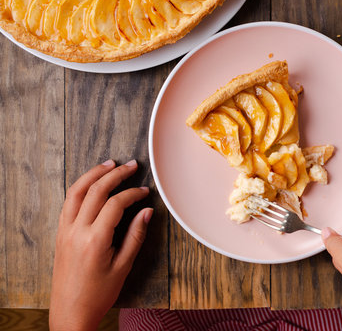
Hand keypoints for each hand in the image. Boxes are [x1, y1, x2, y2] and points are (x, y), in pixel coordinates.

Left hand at [50, 160, 152, 330]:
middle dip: (115, 175)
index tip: (145, 192)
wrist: (70, 312)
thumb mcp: (123, 266)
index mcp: (94, 240)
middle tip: (130, 166)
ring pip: (77, 191)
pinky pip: (68, 203)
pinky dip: (81, 188)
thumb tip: (146, 212)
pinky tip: (91, 184)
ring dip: (93, 174)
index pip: (115, 204)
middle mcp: (76, 231)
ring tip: (109, 165)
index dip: (133, 194)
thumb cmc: (98, 294)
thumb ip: (136, 236)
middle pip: (95, 191)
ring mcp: (65, 231)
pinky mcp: (60, 234)